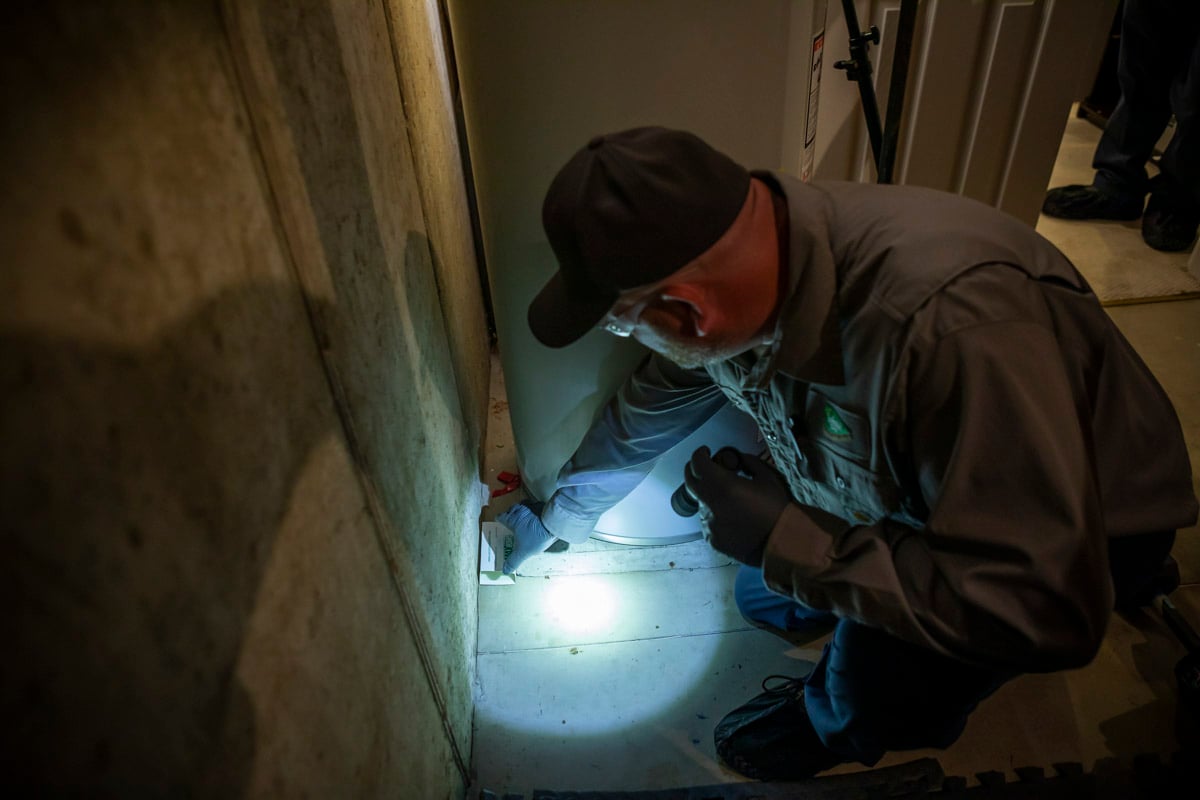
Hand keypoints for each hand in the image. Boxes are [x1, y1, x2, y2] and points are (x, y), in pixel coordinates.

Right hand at [496, 500, 555, 574]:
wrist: (555, 523)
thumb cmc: (536, 536)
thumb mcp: (523, 551)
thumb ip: (514, 561)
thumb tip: (505, 571)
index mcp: (512, 520)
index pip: (501, 517)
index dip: (499, 520)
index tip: (500, 523)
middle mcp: (520, 510)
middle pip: (511, 510)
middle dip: (511, 514)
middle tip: (512, 522)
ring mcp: (531, 506)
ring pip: (523, 506)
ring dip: (523, 511)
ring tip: (524, 519)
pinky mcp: (542, 505)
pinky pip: (535, 506)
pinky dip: (534, 511)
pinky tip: (537, 518)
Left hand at [684, 446, 789, 565]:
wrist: (784, 544)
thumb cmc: (778, 510)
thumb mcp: (768, 477)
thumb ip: (748, 462)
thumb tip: (737, 459)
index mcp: (723, 486)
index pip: (697, 463)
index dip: (699, 454)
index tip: (705, 452)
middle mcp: (711, 505)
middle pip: (691, 482)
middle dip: (696, 471)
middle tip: (706, 467)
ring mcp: (710, 525)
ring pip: (702, 504)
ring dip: (711, 497)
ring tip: (732, 501)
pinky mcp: (713, 540)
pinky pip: (709, 523)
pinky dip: (717, 517)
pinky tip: (735, 519)